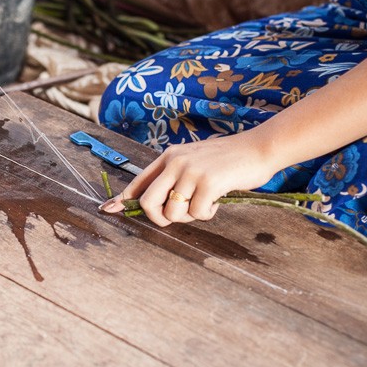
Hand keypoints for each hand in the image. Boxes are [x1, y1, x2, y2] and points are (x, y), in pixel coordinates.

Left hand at [99, 131, 278, 225]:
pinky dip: (208, 214)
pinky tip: (217, 200)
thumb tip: (155, 203)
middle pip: (147, 203)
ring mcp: (191, 171)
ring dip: (189, 217)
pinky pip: (197, 213)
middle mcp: (175, 162)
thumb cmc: (227, 160)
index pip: (138, 182)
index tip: (107, 210)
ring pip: (172, 213)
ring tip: (204, 203)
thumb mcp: (193, 161)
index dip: (122, 199)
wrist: (258, 148)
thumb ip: (174, 177)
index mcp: (168, 157)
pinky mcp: (208, 182)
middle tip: (177, 217)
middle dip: (159, 219)